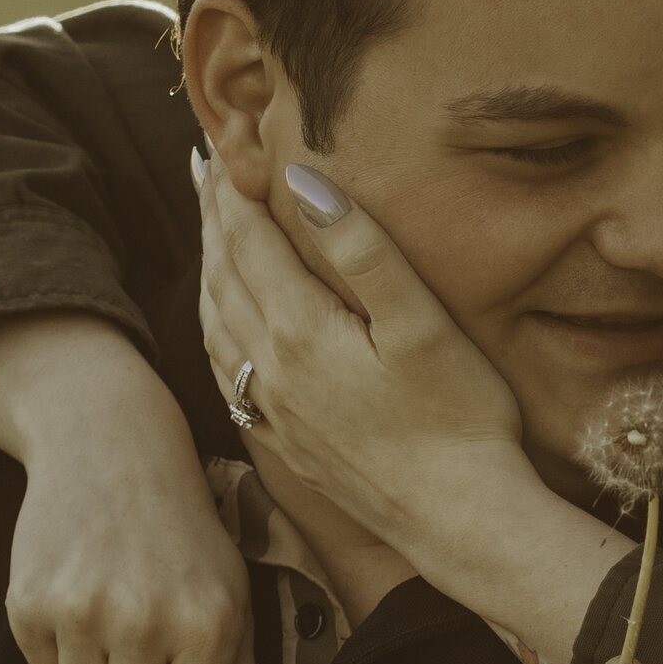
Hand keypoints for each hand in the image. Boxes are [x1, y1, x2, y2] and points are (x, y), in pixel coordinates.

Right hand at [0, 315, 263, 663]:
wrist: (109, 446)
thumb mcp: (231, 603)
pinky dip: (62, 661)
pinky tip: (81, 607)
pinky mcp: (28, 604)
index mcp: (210, 624)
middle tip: (147, 655)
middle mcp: (145, 620)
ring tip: (115, 630)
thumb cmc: (185, 536)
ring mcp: (81, 612)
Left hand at [198, 154, 542, 544]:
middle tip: (202, 166)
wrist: (460, 521)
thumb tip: (304, 181)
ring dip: (208, 268)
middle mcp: (271, 370)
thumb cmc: (460, 419)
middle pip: (223, 276)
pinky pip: (226, 371)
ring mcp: (274, 410)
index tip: (222, 142)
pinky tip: (223, 323)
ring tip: (207, 230)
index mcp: (301, 331)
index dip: (232, 189)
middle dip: (212, 217)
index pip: (249, 241)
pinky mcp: (287, 442)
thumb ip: (362, 250)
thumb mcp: (422, 324)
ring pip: (216, 323)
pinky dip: (215, 328)